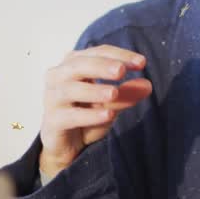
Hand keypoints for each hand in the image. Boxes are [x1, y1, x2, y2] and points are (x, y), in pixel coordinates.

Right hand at [40, 45, 153, 175]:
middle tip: (122, 70)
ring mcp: (52, 98)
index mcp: (73, 64)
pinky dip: (89, 115)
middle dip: (101, 66)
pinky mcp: (52, 121)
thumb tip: (147, 85)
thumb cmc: (87, 115)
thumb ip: (126, 93)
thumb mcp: (111, 103)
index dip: (119, 55)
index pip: (96, 53)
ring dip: (94, 90)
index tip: (141, 63)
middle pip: (78, 65)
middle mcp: (58, 77)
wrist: (67, 145)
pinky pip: (70, 116)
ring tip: (114, 93)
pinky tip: (107, 116)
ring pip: (71, 89)